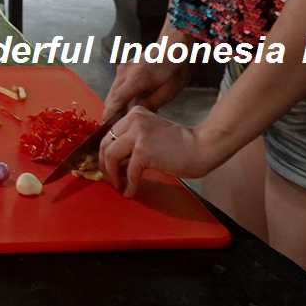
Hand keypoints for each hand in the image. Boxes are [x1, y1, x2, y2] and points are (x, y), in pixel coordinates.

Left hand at [97, 106, 227, 198]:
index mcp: (134, 114)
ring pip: (110, 156)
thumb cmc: (181, 143)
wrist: (201, 146)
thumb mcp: (152, 132)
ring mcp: (137, 135)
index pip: (109, 133)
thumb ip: (134, 140)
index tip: (106, 166)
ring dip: (112, 175)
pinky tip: (131, 192)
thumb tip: (116, 162)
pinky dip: (129, 185)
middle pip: (105, 144)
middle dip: (104, 164)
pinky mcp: (143, 151)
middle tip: (109, 178)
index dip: (104, 152)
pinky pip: (129, 172)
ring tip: (118, 185)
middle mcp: (132, 120)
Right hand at [101, 56, 188, 121]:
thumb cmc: (173, 69)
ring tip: (120, 117)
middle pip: (112, 96)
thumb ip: (150, 104)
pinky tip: (126, 104)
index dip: (110, 112)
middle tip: (113, 126)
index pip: (117, 99)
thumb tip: (135, 114)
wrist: (172, 48)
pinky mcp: (124, 67)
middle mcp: (125, 72)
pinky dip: (118, 95)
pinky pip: (117, 85)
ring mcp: (123, 68)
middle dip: (110, 110)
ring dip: (114, 103)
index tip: (106, 123)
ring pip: (113, 90)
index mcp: (136, 78)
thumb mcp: (168, 91)